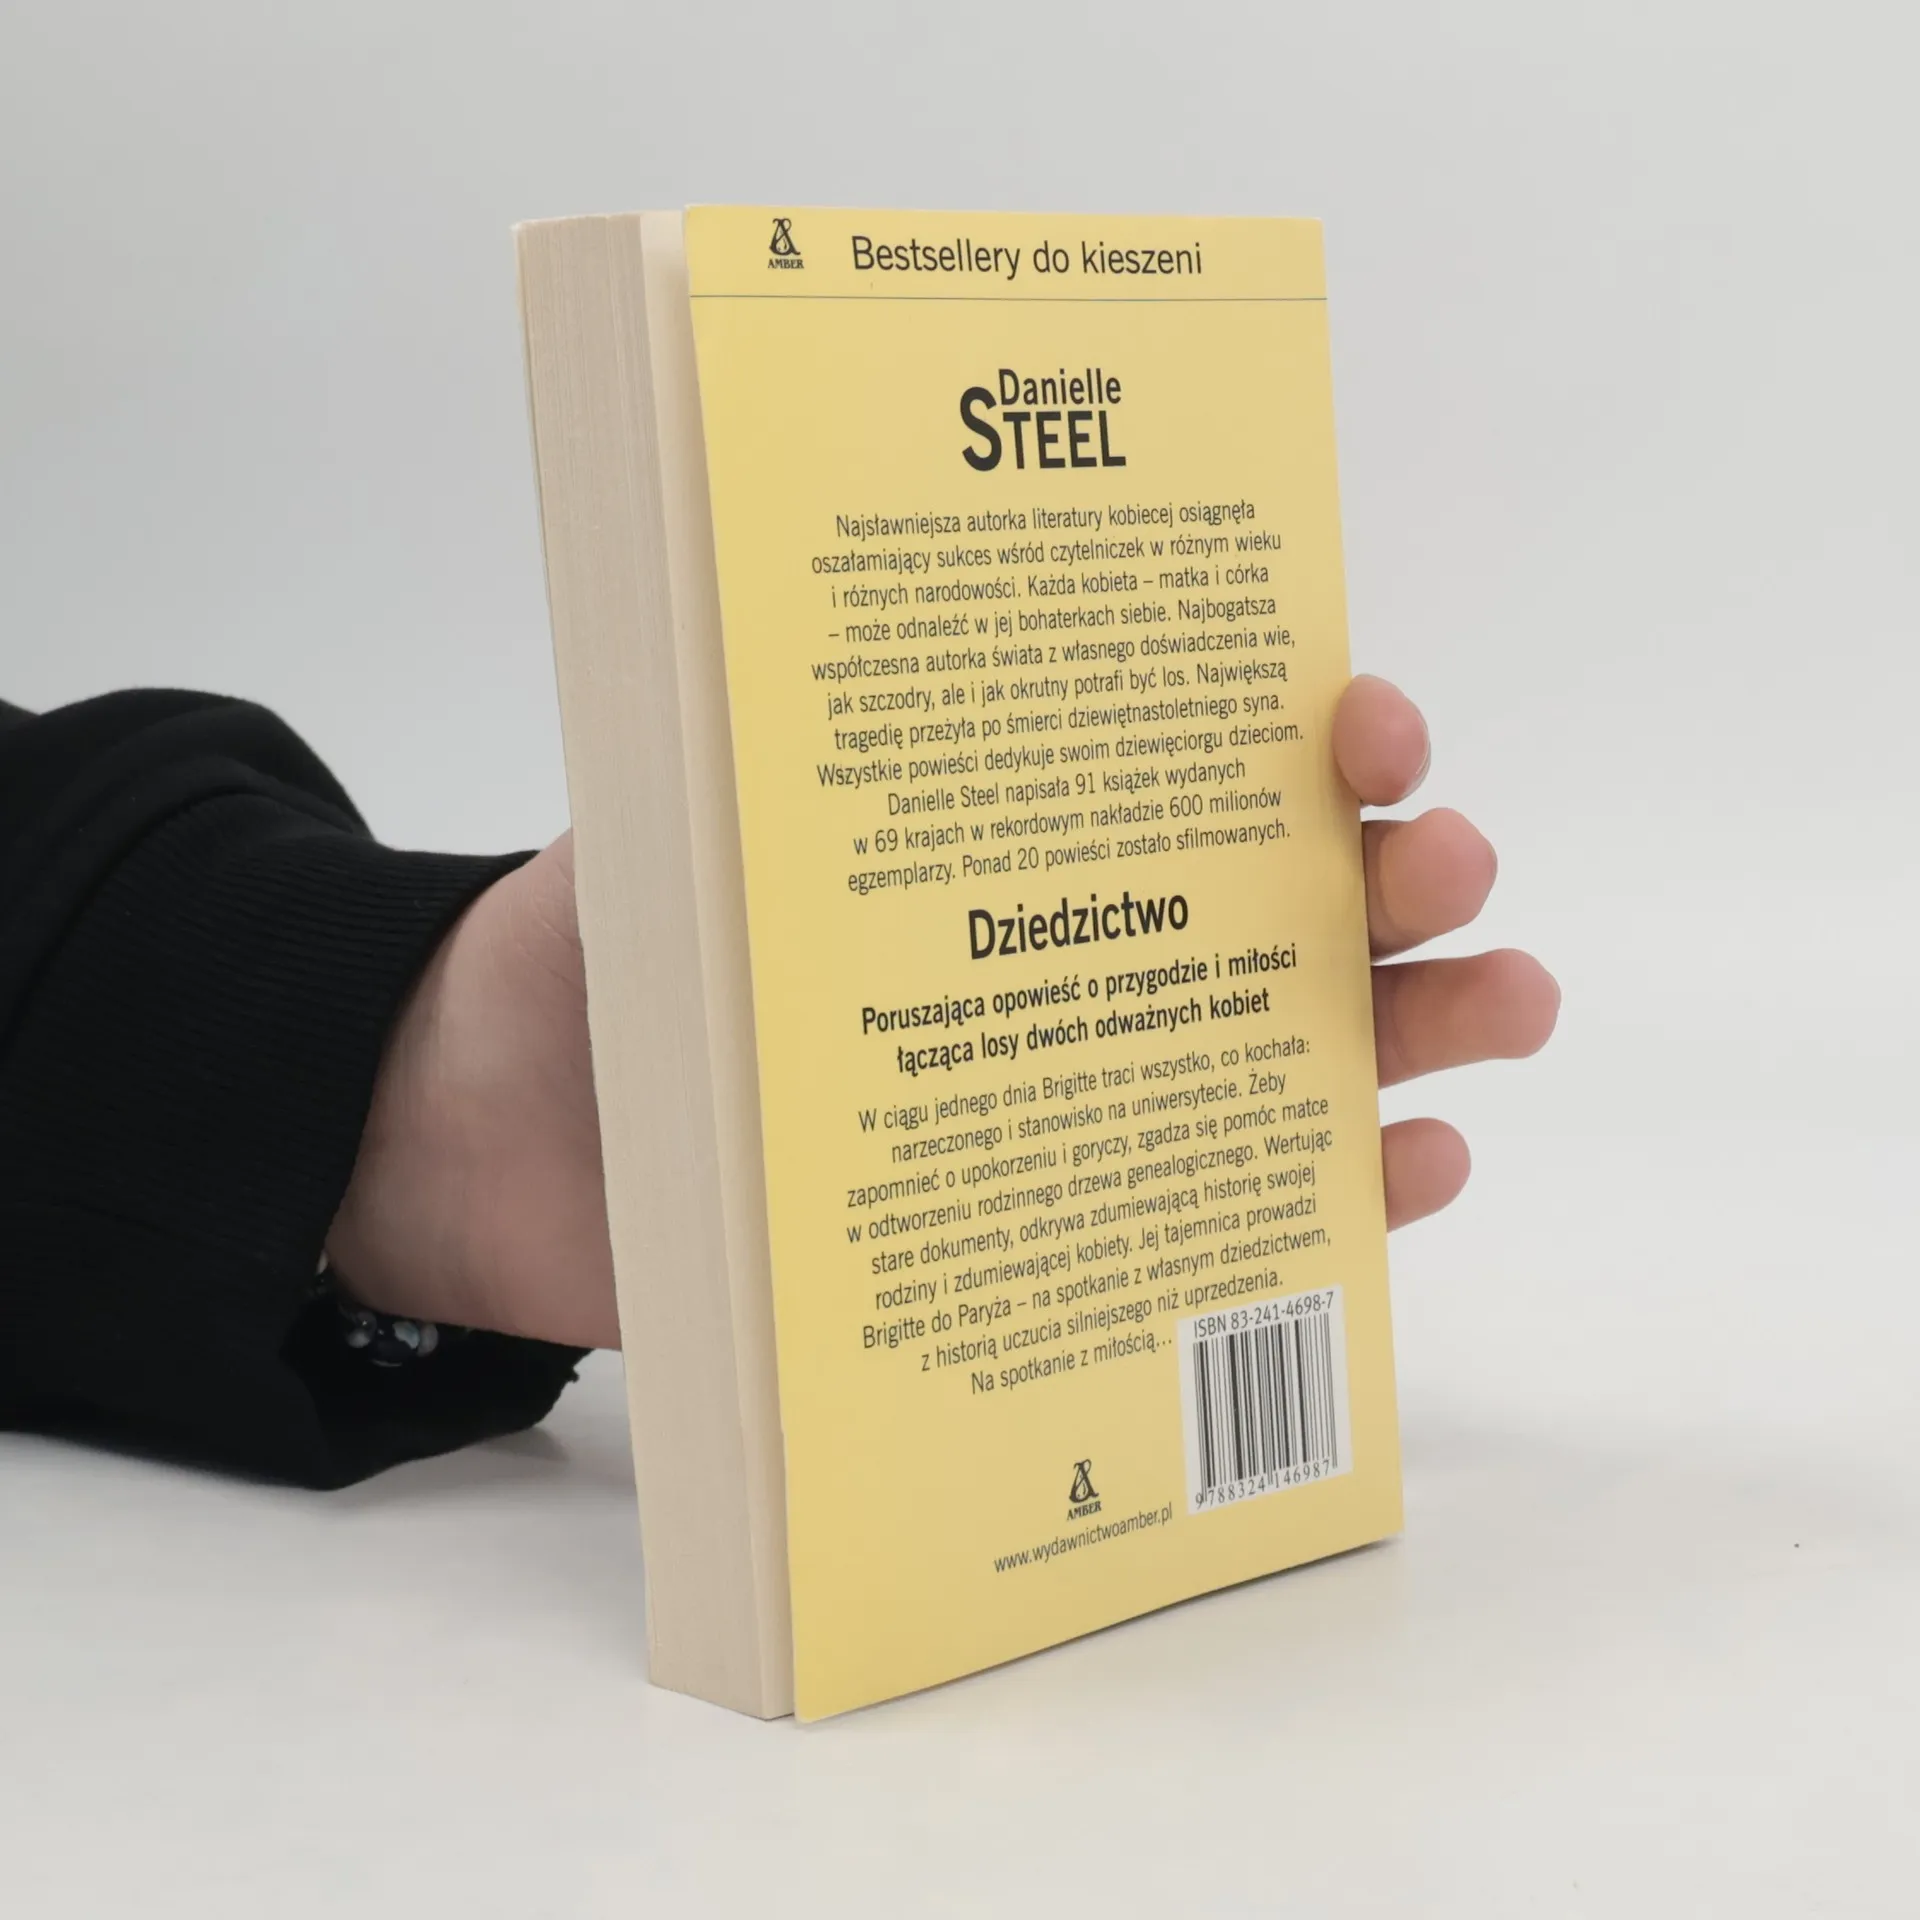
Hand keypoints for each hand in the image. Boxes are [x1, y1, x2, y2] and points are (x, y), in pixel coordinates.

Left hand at [327, 675, 1556, 1346]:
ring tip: (1500, 1003)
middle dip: (1404, 866)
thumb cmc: (601, 957)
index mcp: (1010, 821)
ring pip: (1310, 1041)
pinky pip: (1247, 1212)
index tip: (1352, 722)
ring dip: (1430, 1016)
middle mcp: (1081, 936)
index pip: (1203, 756)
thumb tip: (797, 652)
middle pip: (1297, 894)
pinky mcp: (1067, 1223)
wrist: (510, 1142)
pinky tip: (1415, 1164)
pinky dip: (1346, 1190)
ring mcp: (1092, 1082)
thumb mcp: (665, 819)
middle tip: (1434, 865)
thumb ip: (741, 753)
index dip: (1311, 729)